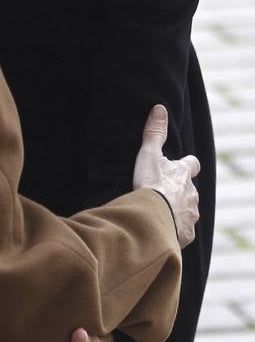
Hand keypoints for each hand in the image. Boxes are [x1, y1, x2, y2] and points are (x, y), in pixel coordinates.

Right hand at [132, 104, 199, 247]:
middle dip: (181, 190)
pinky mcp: (187, 233)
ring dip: (179, 210)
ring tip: (162, 212)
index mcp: (184, 174)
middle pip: (191, 190)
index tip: (180, 165)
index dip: (187, 164)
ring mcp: (191, 215)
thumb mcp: (149, 154)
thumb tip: (160, 108)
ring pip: (188, 210)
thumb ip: (154, 132)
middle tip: (165, 192)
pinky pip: (183, 230)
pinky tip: (164, 229)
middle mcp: (192, 194)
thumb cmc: (151, 183)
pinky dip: (176, 228)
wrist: (154, 217)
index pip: (192, 164)